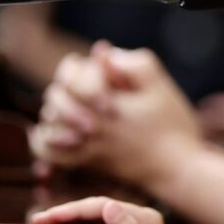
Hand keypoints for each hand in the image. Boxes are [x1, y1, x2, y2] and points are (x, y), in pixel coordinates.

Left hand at [31, 42, 203, 186]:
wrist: (178, 169)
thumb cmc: (173, 125)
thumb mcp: (161, 86)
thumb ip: (133, 63)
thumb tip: (105, 54)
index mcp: (107, 102)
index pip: (71, 75)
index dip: (84, 68)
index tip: (103, 70)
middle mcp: (91, 125)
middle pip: (56, 96)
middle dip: (69, 86)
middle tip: (90, 86)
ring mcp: (86, 146)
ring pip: (49, 122)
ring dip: (56, 108)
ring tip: (74, 103)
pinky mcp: (88, 162)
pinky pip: (50, 153)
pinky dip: (44, 139)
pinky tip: (52, 129)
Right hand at [32, 196, 162, 223]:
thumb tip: (110, 206)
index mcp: (145, 219)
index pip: (101, 206)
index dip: (72, 210)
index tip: (47, 217)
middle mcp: (138, 218)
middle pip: (95, 211)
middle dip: (65, 214)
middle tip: (38, 220)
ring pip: (93, 220)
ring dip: (69, 223)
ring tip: (43, 223)